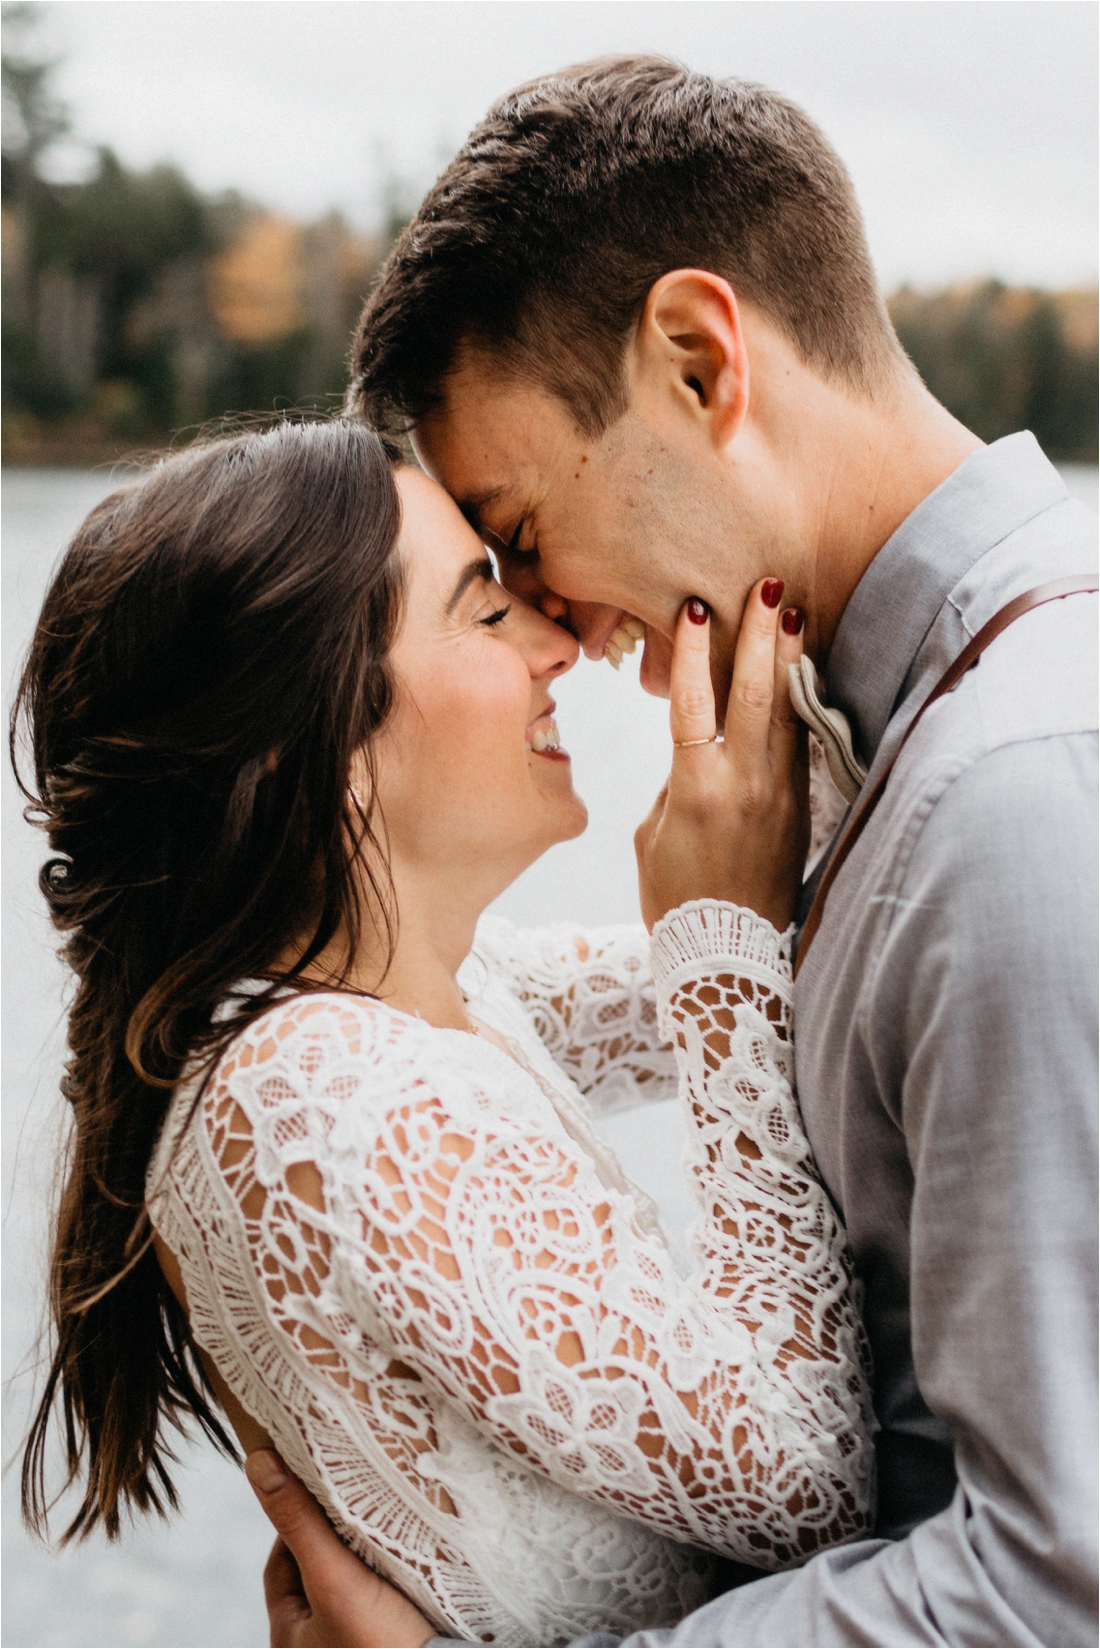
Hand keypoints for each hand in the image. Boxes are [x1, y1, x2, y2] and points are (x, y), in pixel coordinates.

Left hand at [245, 1451, 432, 1648]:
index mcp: (288, 1639)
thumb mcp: (335, 1579)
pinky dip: (387, 1576)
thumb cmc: (381, 1646)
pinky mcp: (387, 1643)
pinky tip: (407, 1560)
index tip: (321, 1492)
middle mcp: (314, 1646)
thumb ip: (300, 1523)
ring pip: (349, 1586)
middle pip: (315, 1575)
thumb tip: (258, 1463)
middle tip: (357, 1504)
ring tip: (385, 1526)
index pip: (279, 1565)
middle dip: (334, 1538)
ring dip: (363, 1556)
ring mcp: (349, 1645)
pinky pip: (378, 1601)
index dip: (296, 1524)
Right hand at [635, 580, 808, 931]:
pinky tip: (800, 671)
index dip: (691, 652)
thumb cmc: (674, 898)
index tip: (696, 608)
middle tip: (768, 585)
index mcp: (695, 788)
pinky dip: (797, 702)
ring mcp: (778, 794)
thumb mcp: (653, 835)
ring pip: (784, 711)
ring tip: (794, 611)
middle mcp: (742, 784)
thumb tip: (696, 750)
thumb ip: (673, 782)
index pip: (691, 702)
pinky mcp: (800, 808)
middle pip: (752, 693)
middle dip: (760, 635)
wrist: (726, 957)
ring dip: (787, 658)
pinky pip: (797, 743)